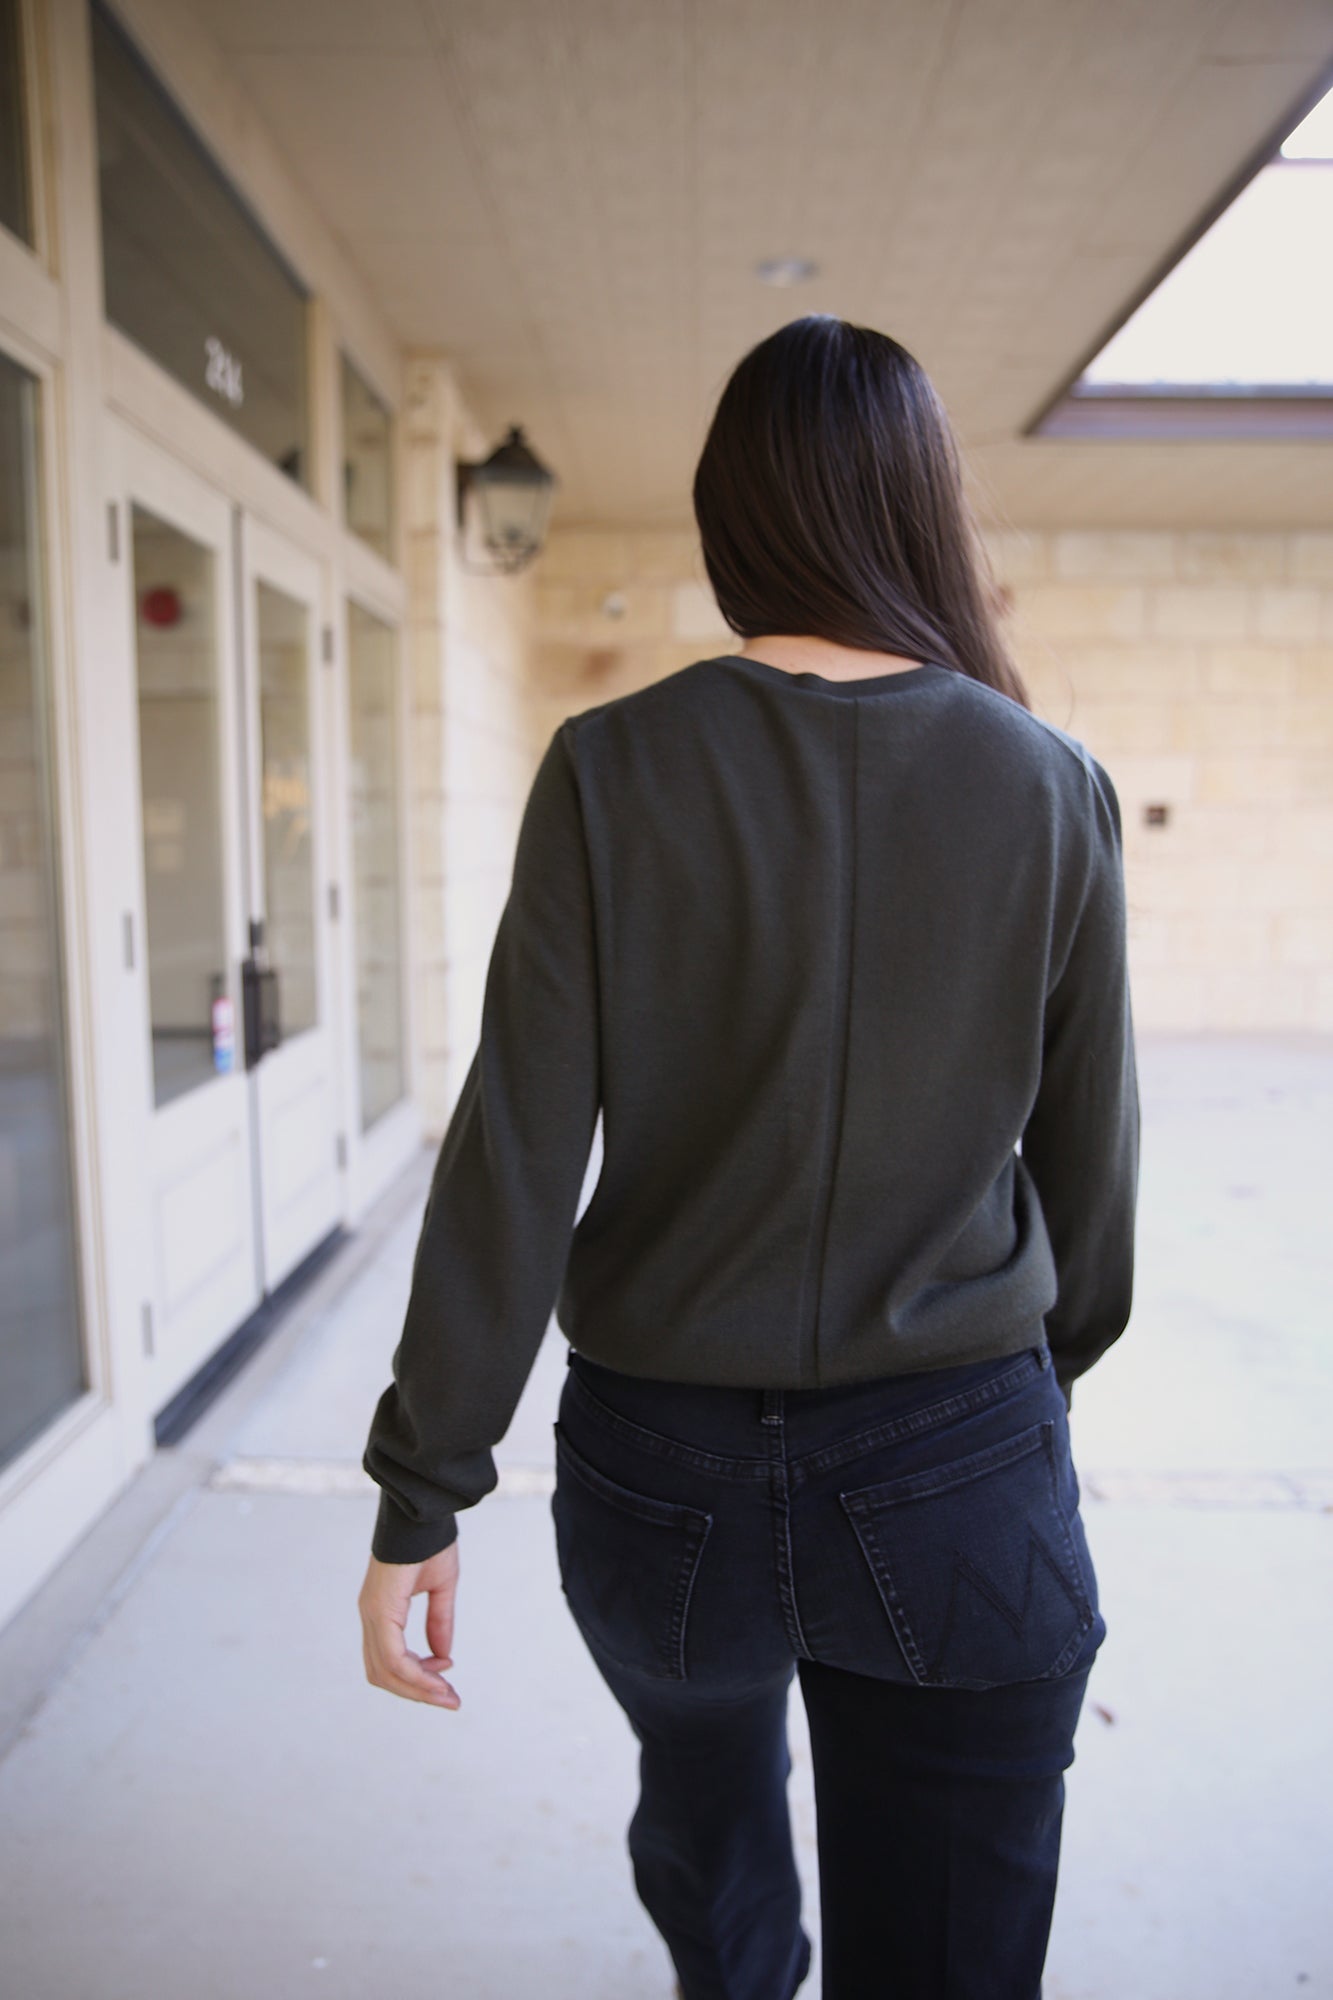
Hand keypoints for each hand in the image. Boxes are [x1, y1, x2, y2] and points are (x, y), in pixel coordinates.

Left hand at [359, 1538, 461, 1709]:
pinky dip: (414, 1674)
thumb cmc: (430, 1540)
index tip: (447, 1680)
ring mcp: (372, 1612)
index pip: (390, 1661)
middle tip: (450, 1699)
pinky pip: (392, 1656)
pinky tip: (439, 1676)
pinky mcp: (379, 1608)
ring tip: (447, 1694)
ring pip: (385, 1671)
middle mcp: (370, 1615)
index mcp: (381, 1610)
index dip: (417, 1679)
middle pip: (383, 1674)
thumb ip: (439, 1621)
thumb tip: (442, 1657)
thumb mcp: (441, 1587)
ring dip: (417, 1689)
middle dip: (417, 1693)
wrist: (424, 1509)